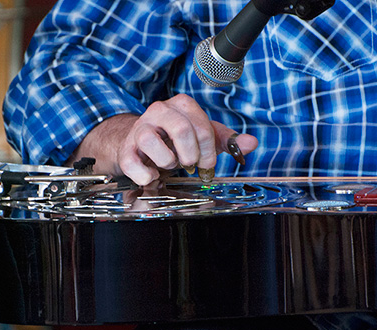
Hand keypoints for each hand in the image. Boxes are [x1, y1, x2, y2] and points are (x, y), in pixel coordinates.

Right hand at [69, 94, 257, 185]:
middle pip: (180, 129)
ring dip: (167, 162)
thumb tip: (251, 144)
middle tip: (191, 166)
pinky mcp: (126, 150)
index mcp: (182, 106)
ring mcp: (139, 130)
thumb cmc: (174, 140)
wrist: (139, 145)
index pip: (201, 125)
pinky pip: (133, 163)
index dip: (208, 151)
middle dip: (191, 155)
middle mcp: (159, 112)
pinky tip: (153, 176)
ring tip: (170, 166)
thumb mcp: (203, 137)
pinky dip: (147, 175)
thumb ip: (226, 140)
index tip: (207, 166)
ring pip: (152, 142)